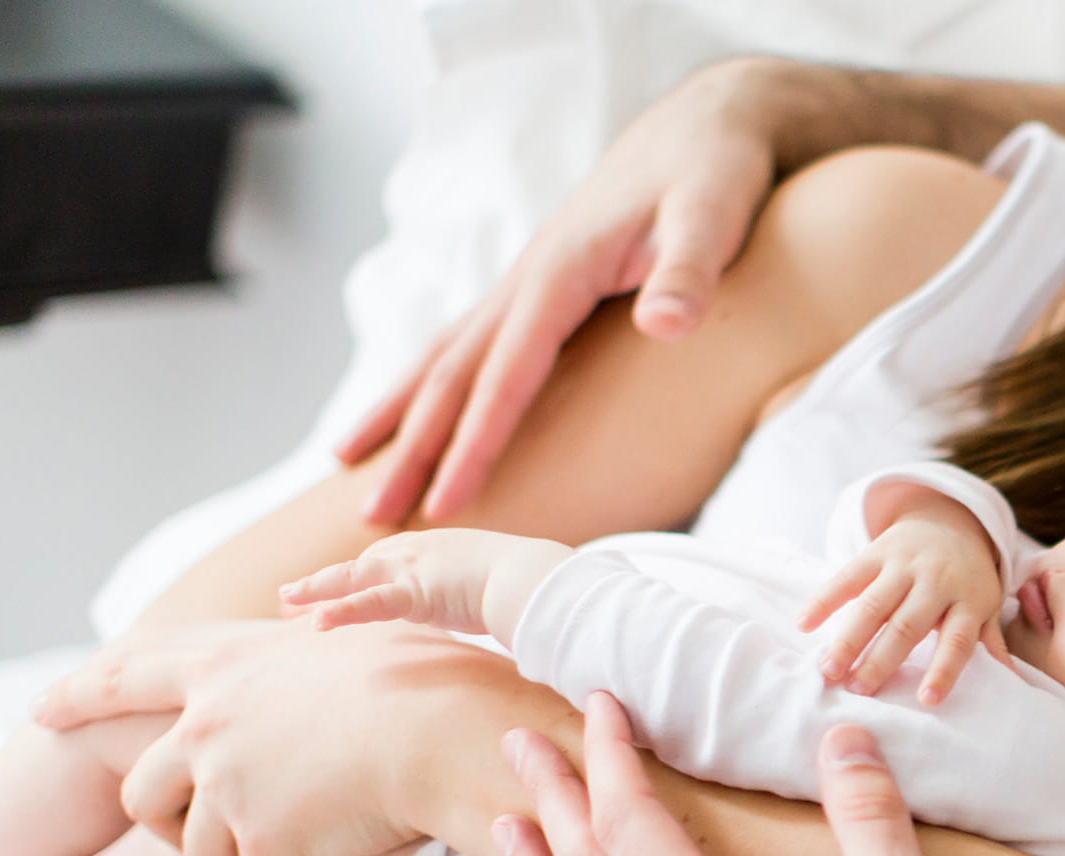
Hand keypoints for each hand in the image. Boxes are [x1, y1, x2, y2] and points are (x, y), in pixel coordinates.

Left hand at [37, 622, 460, 855]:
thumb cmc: (423, 672)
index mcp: (225, 666)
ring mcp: (232, 785)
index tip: (42, 711)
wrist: (443, 728)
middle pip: (146, 785)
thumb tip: (304, 609)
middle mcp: (211, 725)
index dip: (81, 694)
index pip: (128, 676)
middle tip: (163, 843)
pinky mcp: (267, 838)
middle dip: (154, 823)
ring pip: (197, 850)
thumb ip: (307, 632)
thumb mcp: (348, 632)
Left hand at [282, 528, 571, 646]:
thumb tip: (501, 622)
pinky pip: (369, 604)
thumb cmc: (533, 586)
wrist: (541, 579)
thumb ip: (486, 600)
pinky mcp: (416, 591)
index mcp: (436, 550)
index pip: (384, 564)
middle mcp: (418, 551)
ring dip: (315, 590)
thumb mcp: (500, 588)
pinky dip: (341, 611)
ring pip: (351, 579)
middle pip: (359, 568)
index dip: (353, 580)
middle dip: (323, 584)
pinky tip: (316, 623)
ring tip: (286, 602)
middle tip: (290, 600)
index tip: (330, 594)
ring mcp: (413, 568)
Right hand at [340, 60, 781, 525]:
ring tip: (350, 467)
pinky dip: (432, 383)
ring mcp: (526, 281)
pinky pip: (470, 344)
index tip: (446, 507)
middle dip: (411, 449)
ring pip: (445, 355)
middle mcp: (526, 278)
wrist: (707, 127)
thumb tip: (667, 325)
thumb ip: (691, 273)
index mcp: (559, 274)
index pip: (506, 377)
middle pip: (452, 374)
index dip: (475, 445)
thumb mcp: (715, 217)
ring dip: (399, 415)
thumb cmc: (715, 175)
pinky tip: (414, 411)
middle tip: (369, 519)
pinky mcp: (541, 284)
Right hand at [801, 492, 1010, 703]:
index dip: (945, 670)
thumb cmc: (967, 579)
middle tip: (857, 690)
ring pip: (874, 604)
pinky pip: (847, 576)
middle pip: (907, 625)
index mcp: (968, 600)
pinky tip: (805, 625)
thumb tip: (1014, 682)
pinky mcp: (877, 551)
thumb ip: (990, 641)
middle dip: (881, 659)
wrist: (949, 520)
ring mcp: (906, 564)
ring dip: (849, 638)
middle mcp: (937, 581)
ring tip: (828, 670)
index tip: (927, 700)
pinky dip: (825, 599)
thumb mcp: (985, 607)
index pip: (958, 641)